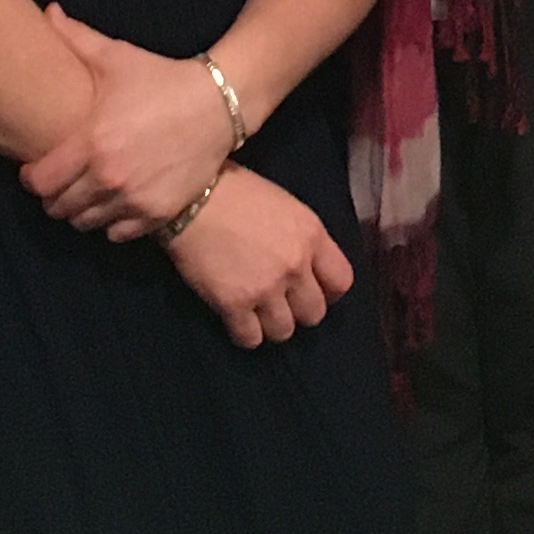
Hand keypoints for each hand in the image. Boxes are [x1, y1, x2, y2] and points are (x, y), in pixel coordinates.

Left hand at [22, 8, 234, 237]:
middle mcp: (109, 178)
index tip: (37, 169)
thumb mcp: (117, 57)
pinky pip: (117, 235)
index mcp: (91, 143)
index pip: (38, 183)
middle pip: (58, 209)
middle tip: (63, 181)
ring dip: (81, 211)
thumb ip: (75, 38)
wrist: (219, 104)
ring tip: (88, 193)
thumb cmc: (161, 79)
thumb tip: (47, 11)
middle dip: (54, 196)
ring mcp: (134, 200)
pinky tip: (116, 202)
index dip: (31, 178)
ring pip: (85, 224)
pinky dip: (112, 223)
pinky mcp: (158, 214)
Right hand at [165, 166, 352, 346]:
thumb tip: (309, 268)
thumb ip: (304, 239)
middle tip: (281, 303)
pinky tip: (236, 319)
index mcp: (311, 236)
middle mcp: (295, 265)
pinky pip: (251, 339)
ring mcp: (265, 288)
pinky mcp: (234, 304)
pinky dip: (244, 334)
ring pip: (284, 332)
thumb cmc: (237, 194)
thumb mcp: (286, 207)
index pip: (342, 281)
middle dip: (298, 311)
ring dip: (271, 325)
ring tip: (257, 312)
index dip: (329, 292)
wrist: (191, 198)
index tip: (315, 292)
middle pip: (314, 314)